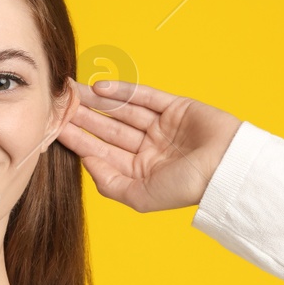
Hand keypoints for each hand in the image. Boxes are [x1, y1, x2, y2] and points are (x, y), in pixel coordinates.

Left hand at [56, 79, 243, 212]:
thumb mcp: (140, 197)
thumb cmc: (186, 187)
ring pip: (122, 111)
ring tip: (73, 91)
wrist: (227, 167)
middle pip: (108, 130)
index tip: (56, 127)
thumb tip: (85, 162)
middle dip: (84, 117)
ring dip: (97, 101)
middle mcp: (149, 149)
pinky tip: (100, 87)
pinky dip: (123, 90)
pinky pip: (144, 96)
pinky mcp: (176, 107)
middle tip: (59, 104)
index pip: (102, 153)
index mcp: (140, 172)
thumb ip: (109, 183)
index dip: (79, 140)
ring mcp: (162, 127)